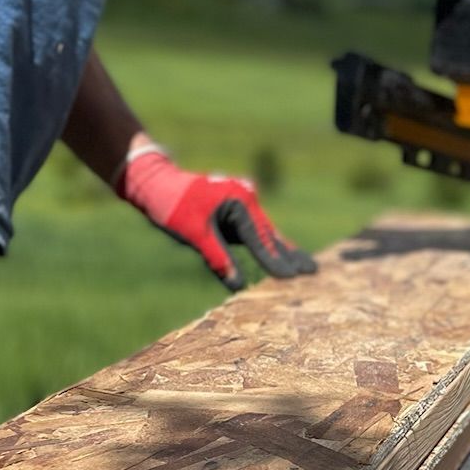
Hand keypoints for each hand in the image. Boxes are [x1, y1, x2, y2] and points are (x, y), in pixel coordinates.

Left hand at [114, 145, 317, 290]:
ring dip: (282, 251)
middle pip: (271, 234)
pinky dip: (264, 247)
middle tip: (313, 272)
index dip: (276, 261)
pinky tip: (279, 258)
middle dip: (290, 254)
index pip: (261, 238)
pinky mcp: (234, 213)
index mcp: (240, 202)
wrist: (156, 183)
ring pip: (265, 234)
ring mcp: (241, 206)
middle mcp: (246, 201)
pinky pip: (253, 233)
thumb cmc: (172, 205)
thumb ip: (217, 257)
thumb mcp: (194, 233)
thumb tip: (238, 286)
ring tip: (304, 267)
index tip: (292, 278)